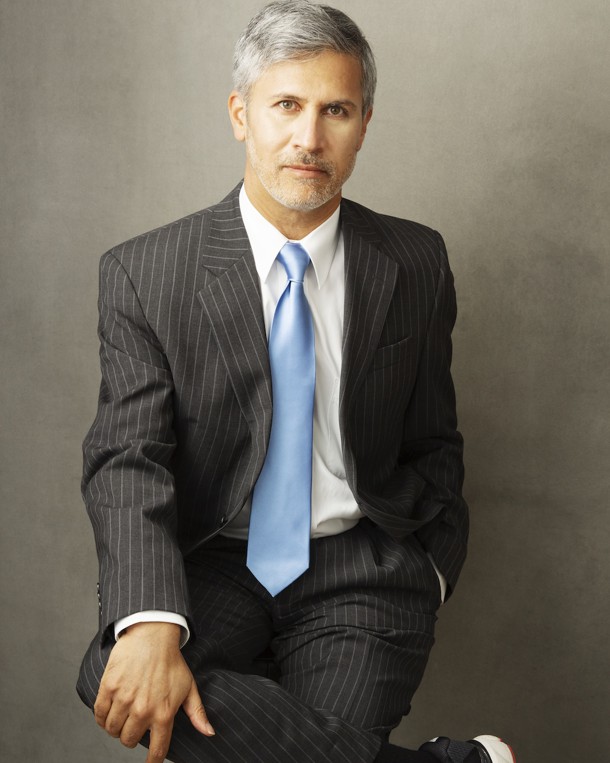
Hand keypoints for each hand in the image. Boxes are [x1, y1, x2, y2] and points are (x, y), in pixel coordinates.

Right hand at [94, 621, 214, 761]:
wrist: (153, 634)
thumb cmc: (171, 661)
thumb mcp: (189, 686)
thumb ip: (197, 712)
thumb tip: (209, 733)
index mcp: (164, 713)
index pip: (157, 750)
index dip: (152, 761)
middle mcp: (143, 709)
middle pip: (129, 741)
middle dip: (131, 736)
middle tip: (135, 723)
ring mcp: (124, 699)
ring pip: (112, 730)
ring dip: (116, 727)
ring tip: (123, 716)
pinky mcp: (109, 688)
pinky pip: (99, 715)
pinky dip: (102, 717)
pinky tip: (110, 711)